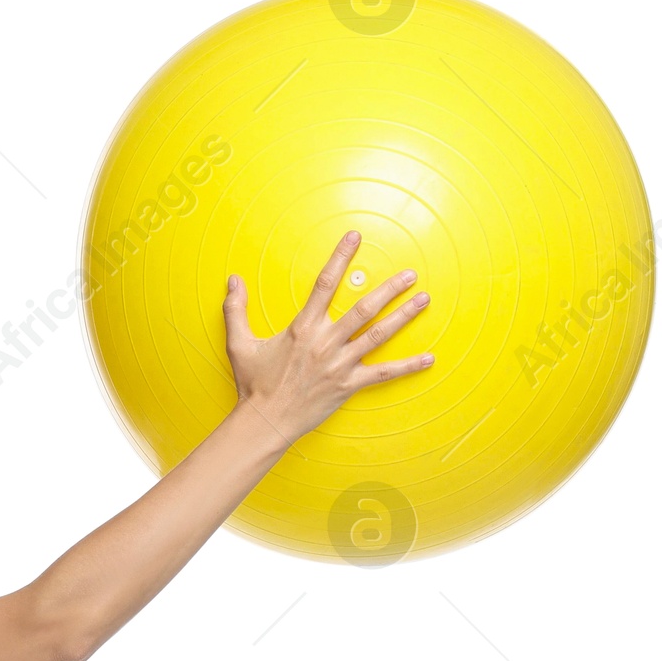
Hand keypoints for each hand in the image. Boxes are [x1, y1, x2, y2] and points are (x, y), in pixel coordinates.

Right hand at [222, 231, 432, 444]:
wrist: (264, 422)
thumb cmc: (254, 385)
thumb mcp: (239, 344)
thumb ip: (236, 309)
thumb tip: (232, 280)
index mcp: (302, 328)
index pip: (324, 284)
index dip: (340, 258)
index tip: (354, 238)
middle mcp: (325, 342)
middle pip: (363, 309)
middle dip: (389, 289)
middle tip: (410, 274)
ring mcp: (339, 364)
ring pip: (378, 335)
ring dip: (403, 316)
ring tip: (423, 300)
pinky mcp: (347, 386)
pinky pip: (383, 374)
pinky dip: (408, 367)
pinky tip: (429, 358)